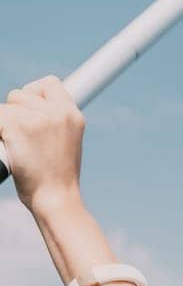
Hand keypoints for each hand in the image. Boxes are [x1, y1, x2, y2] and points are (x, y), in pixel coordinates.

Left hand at [0, 75, 84, 212]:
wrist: (56, 201)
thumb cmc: (57, 180)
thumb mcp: (67, 144)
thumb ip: (53, 122)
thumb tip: (30, 109)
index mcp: (72, 116)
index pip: (49, 84)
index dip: (36, 93)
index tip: (30, 110)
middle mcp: (57, 112)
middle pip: (21, 93)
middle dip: (16, 112)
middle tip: (25, 140)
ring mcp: (36, 118)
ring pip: (5, 107)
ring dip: (6, 125)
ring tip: (20, 150)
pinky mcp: (16, 125)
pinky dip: (0, 134)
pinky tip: (10, 150)